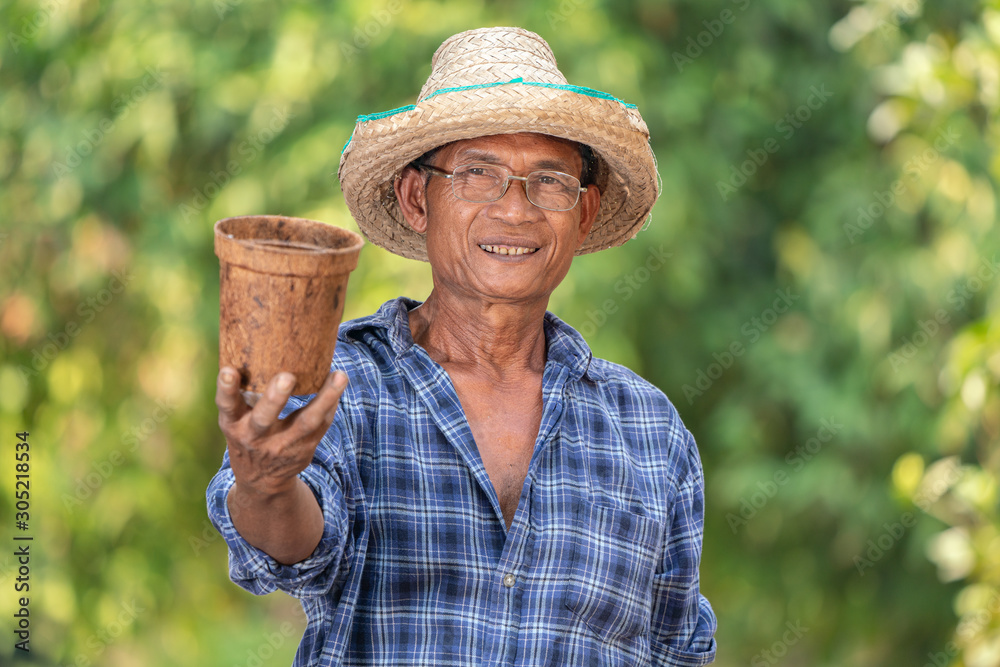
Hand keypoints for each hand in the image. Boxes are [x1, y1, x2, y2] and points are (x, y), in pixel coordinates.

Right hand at [216, 367, 348, 498]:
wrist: (260, 480)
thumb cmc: (248, 434)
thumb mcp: (237, 420)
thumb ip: (244, 395)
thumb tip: (264, 348)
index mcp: (234, 424)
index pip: (227, 406)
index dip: (225, 389)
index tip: (228, 370)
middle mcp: (255, 437)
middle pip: (264, 419)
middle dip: (275, 398)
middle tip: (287, 376)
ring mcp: (281, 446)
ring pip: (305, 423)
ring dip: (324, 398)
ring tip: (339, 376)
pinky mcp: (303, 450)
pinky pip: (321, 425)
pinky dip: (330, 404)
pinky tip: (338, 384)